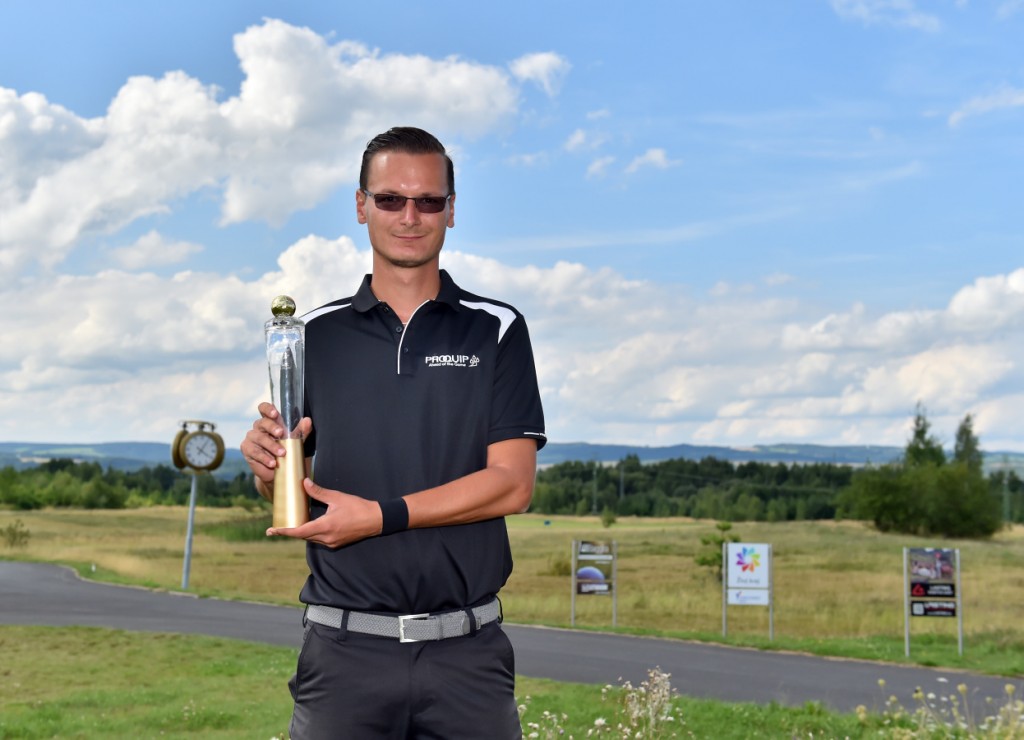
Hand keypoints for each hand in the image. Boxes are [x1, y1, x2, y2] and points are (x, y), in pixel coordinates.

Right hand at [241, 401, 311, 488]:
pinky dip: (264, 457)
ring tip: (282, 453)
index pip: (264, 408)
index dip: (267, 409)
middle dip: (272, 427)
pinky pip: (255, 451)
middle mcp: (259, 427)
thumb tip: (307, 421)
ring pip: (259, 438)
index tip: (275, 413)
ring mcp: (252, 437)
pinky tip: (272, 462)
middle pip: (262, 422)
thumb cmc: (287, 449)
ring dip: (271, 445)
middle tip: (281, 433)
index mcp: (270, 420)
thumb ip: (301, 430)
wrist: (280, 469)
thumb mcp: (296, 440)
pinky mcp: (247, 449)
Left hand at [266, 478, 384, 547]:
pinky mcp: (336, 544)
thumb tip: (304, 483)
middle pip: (302, 537)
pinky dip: (311, 534)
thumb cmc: (358, 507)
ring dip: (301, 532)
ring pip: (310, 539)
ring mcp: (331, 543)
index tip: (271, 531)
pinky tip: (310, 526)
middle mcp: (326, 538)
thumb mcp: (337, 497)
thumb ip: (318, 492)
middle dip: (290, 532)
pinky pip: (319, 540)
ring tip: (291, 525)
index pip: (299, 532)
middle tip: (276, 528)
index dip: (284, 531)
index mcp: (325, 526)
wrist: (376, 520)